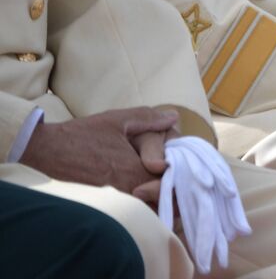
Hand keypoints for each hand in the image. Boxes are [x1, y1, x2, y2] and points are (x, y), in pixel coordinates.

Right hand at [20, 107, 178, 197]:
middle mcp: (125, 189)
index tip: (178, 165)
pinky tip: (139, 189)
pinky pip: (128, 208)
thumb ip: (148, 119)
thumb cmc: (81, 134)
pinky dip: (138, 203)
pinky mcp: (101, 203)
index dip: (178, 175)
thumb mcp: (118, 120)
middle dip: (170, 190)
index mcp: (134, 169)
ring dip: (154, 197)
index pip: (169, 181)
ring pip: (145, 206)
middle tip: (172, 177)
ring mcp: (112, 199)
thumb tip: (173, 117)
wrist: (44, 151)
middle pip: (159, 198)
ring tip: (158, 183)